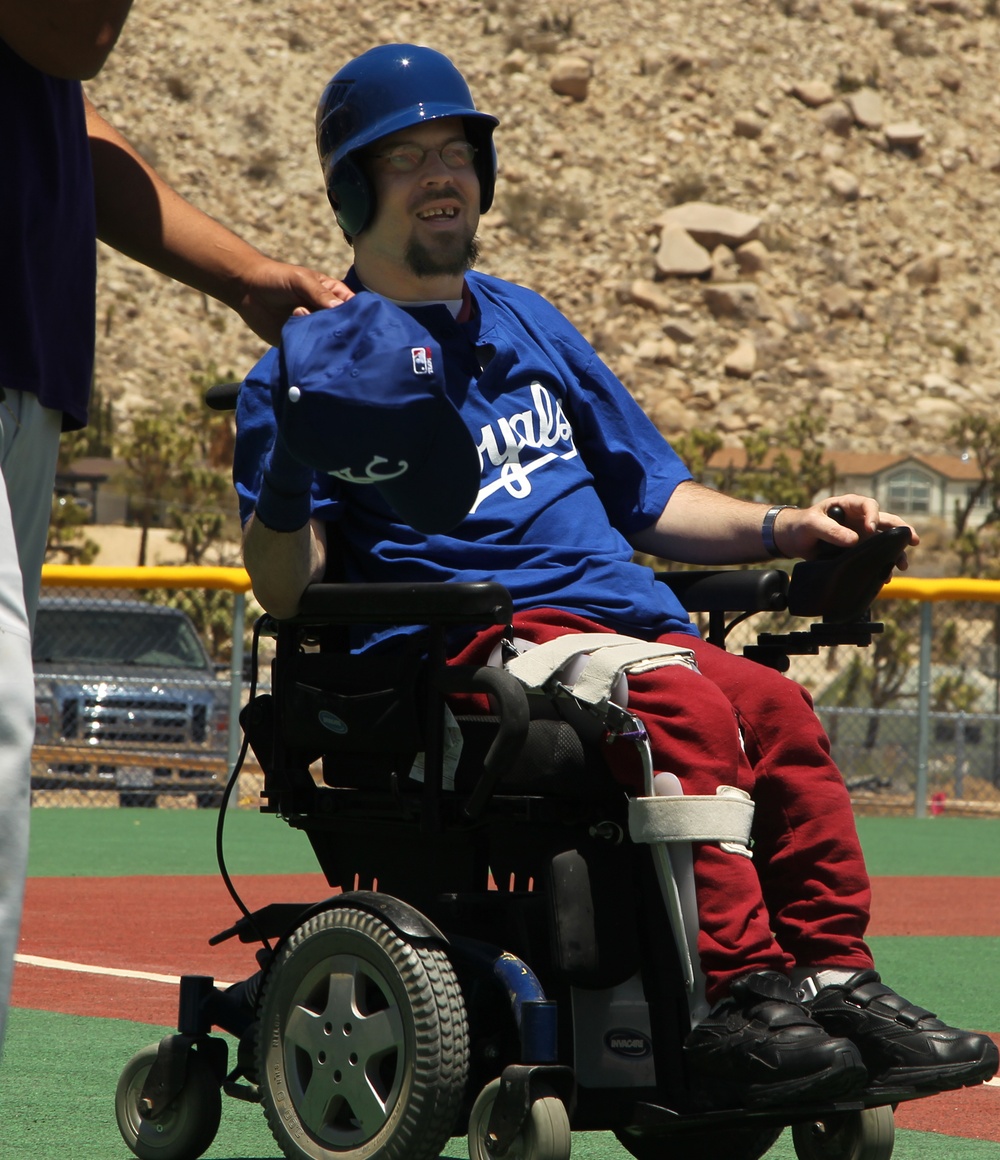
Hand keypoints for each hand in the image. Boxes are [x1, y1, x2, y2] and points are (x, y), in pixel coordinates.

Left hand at [233, 257, 353, 345]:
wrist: (246, 291)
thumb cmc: (276, 278)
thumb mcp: (300, 280)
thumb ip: (319, 293)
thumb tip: (340, 307)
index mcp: (333, 296)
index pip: (353, 308)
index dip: (359, 317)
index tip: (358, 325)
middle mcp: (327, 315)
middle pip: (344, 329)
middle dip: (342, 334)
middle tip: (335, 336)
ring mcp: (315, 331)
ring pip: (328, 343)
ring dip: (325, 344)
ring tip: (317, 340)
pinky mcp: (301, 344)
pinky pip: (311, 352)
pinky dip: (312, 354)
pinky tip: (311, 352)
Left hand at [775, 494, 918, 569]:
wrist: (793, 540)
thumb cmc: (801, 525)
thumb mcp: (811, 524)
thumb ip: (830, 530)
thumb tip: (854, 540)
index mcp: (849, 506)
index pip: (868, 506)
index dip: (873, 516)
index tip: (871, 530)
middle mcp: (860, 519)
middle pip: (886, 522)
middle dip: (901, 531)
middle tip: (913, 541)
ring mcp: (861, 536)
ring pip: (884, 542)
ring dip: (895, 552)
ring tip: (902, 565)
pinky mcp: (858, 551)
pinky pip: (873, 557)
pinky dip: (881, 566)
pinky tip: (885, 577)